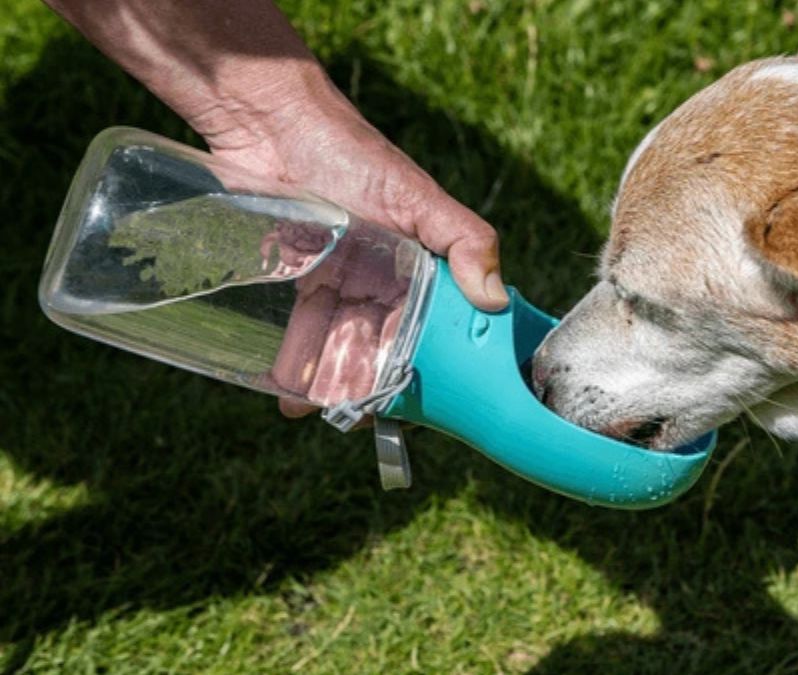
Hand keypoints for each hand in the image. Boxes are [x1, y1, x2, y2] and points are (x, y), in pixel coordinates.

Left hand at [203, 75, 508, 418]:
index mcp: (422, 265)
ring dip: (330, 379)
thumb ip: (462, 240)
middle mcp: (384, 279)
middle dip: (377, 382)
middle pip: (385, 343)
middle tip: (361, 414)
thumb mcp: (415, 195)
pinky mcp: (293, 279)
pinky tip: (286, 390)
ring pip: (340, 343)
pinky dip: (295, 362)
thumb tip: (494, 300)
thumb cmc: (349, 151)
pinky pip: (298, 330)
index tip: (431, 401)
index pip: (438, 325)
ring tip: (316, 407)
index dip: (436, 364)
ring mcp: (337, 281)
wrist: (268, 122)